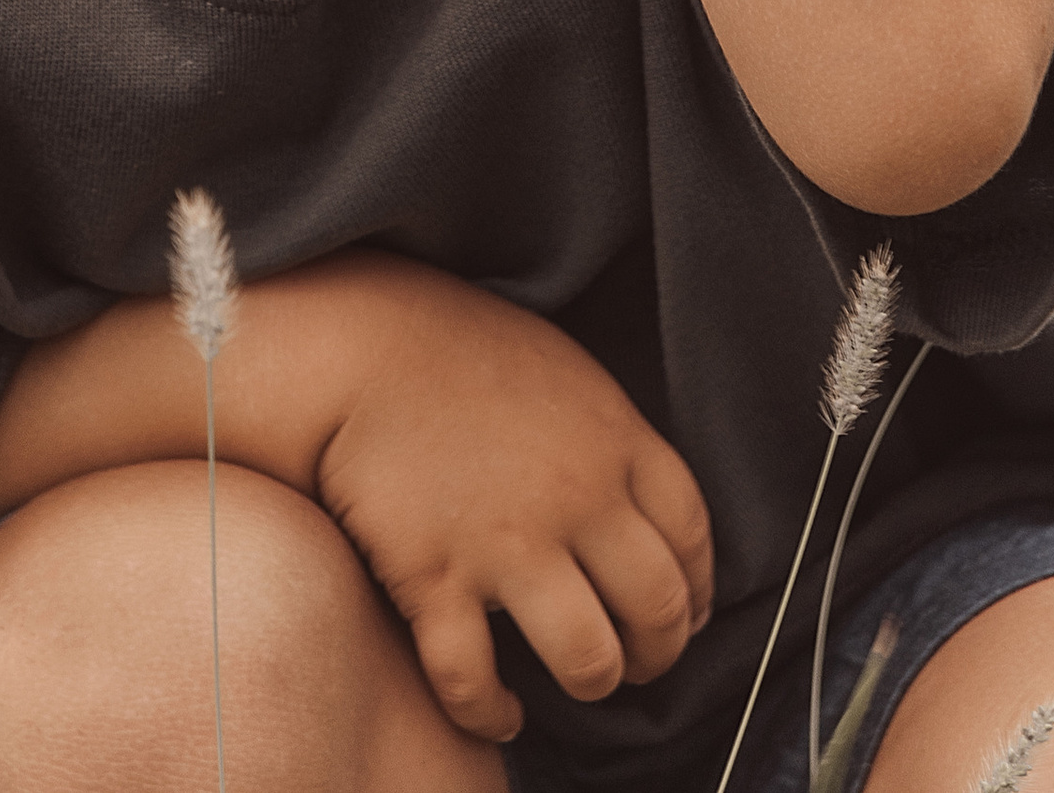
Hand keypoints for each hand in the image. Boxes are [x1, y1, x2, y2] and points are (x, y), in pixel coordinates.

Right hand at [313, 263, 711, 744]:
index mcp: (613, 440)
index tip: (680, 615)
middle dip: (656, 652)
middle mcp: (575, 497)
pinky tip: (498, 710)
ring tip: (577, 678)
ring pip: (588, 658)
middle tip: (633, 661)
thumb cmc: (461, 349)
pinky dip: (490, 711)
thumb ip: (612, 441)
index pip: (692, 537)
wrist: (359, 343)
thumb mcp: (566, 373)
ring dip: (591, 680)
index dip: (694, 590)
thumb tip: (644, 513)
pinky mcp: (434, 576)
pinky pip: (473, 678)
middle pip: (657, 607)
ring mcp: (505, 541)